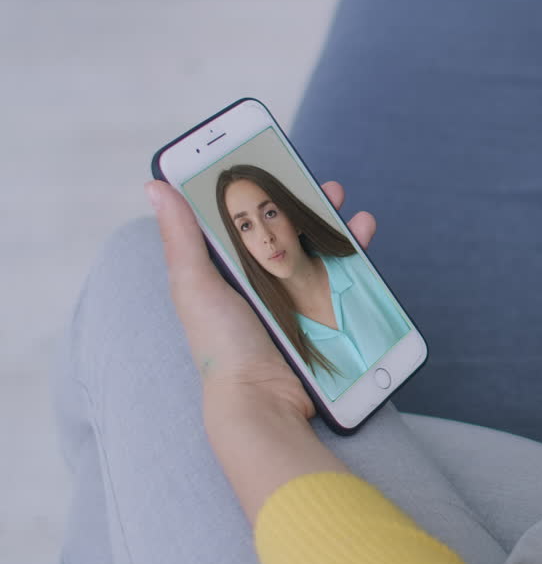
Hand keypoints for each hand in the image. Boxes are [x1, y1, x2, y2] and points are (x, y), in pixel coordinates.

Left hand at [145, 178, 376, 427]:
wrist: (264, 401)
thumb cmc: (222, 347)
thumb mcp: (194, 286)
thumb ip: (182, 236)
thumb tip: (156, 184)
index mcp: (229, 272)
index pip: (244, 220)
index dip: (258, 191)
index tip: (271, 163)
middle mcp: (263, 282)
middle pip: (288, 230)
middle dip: (306, 203)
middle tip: (321, 185)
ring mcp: (298, 297)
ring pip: (320, 248)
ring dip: (336, 223)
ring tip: (345, 206)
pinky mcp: (326, 313)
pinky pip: (345, 276)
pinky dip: (357, 253)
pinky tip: (362, 237)